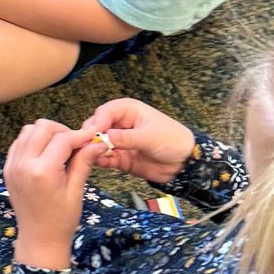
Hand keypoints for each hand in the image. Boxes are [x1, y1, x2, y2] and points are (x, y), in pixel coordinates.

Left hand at [2, 120, 98, 266]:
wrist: (39, 238)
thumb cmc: (61, 219)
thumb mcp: (76, 190)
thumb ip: (83, 162)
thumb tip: (98, 142)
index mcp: (42, 171)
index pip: (63, 139)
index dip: (80, 135)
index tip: (93, 136)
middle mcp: (23, 164)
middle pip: (42, 127)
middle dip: (62, 131)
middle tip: (76, 144)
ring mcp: (12, 165)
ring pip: (28, 130)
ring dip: (46, 134)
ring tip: (61, 148)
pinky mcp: (7, 168)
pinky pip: (19, 142)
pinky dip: (33, 141)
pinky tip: (46, 153)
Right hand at [82, 96, 197, 184]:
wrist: (184, 163)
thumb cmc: (173, 141)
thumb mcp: (150, 137)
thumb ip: (127, 137)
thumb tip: (105, 136)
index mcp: (128, 110)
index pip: (105, 112)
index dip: (97, 121)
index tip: (94, 133)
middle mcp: (120, 124)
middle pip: (96, 126)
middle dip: (91, 135)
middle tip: (89, 145)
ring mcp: (118, 141)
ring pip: (97, 142)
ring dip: (92, 148)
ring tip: (90, 155)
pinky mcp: (119, 157)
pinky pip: (104, 157)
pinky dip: (98, 159)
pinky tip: (97, 162)